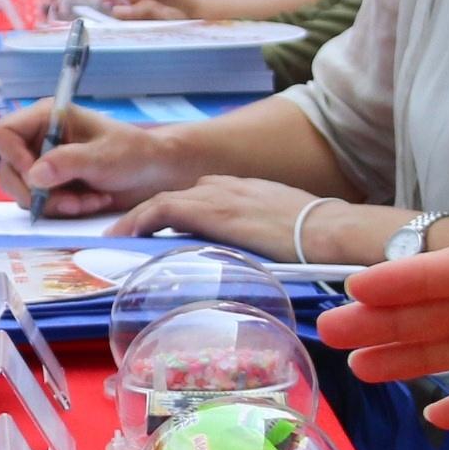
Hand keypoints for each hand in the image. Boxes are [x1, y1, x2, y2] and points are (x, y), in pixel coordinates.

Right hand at [0, 100, 180, 218]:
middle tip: (71, 200)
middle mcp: (38, 139)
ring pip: (22, 191)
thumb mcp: (103, 156)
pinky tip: (89, 202)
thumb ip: (68, 163)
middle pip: (6, 169)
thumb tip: (34, 175)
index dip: (12, 157)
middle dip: (38, 191)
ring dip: (53, 203)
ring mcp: (42, 164)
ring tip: (86, 201)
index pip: (1, 133)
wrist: (155, 174)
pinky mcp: (50, 186)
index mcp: (46, 118)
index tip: (38, 177)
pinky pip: (38, 204)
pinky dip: (61, 209)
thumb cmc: (134, 153)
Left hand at [113, 175, 336, 256]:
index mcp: (249, 191)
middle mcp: (230, 187)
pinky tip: (129, 234)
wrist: (328, 230)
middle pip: (181, 194)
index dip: (183, 208)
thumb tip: (266, 262)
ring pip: (165, 201)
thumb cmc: (320, 239)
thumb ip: (269, 239)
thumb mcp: (289, 233)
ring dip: (139, 218)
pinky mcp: (211, 211)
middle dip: (154, 212)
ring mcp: (219, 196)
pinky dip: (142, 220)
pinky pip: (164, 210)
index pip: (206, 193)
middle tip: (133, 231)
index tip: (168, 226)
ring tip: (120, 235)